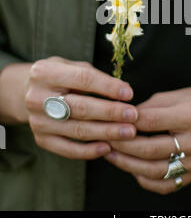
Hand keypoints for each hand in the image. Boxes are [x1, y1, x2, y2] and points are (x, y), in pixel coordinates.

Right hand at [24, 57, 138, 159]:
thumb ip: (95, 76)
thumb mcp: (73, 66)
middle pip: (81, 107)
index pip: (83, 79)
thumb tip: (123, 92)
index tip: (129, 93)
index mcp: (44, 72)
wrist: (28, 92)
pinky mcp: (41, 139)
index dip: (108, 87)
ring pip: (78, 130)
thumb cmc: (61, 77)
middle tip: (133, 115)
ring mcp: (38, 121)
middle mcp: (36, 98)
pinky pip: (68, 149)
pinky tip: (108, 148)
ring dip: (107, 132)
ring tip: (129, 132)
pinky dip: (89, 151)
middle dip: (111, 112)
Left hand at [105, 87, 190, 193]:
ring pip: (155, 170)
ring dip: (128, 164)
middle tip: (105, 139)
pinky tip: (130, 166)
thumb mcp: (171, 96)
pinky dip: (143, 178)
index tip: (110, 120)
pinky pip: (164, 184)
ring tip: (111, 154)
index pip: (153, 121)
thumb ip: (147, 109)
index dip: (128, 121)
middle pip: (151, 149)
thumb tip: (121, 120)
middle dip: (123, 145)